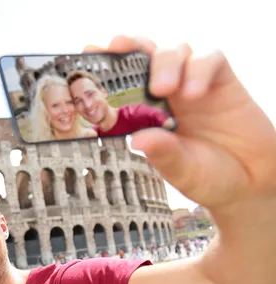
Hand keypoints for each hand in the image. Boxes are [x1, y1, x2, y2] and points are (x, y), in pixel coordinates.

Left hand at [84, 36, 275, 218]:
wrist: (250, 182)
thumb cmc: (208, 176)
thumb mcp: (182, 171)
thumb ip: (163, 154)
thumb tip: (137, 140)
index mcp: (146, 112)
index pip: (121, 81)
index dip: (105, 65)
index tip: (87, 54)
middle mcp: (166, 93)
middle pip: (145, 54)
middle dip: (128, 47)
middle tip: (116, 47)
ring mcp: (192, 84)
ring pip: (174, 51)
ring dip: (164, 62)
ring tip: (163, 89)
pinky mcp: (221, 81)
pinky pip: (209, 59)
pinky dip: (198, 69)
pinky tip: (193, 93)